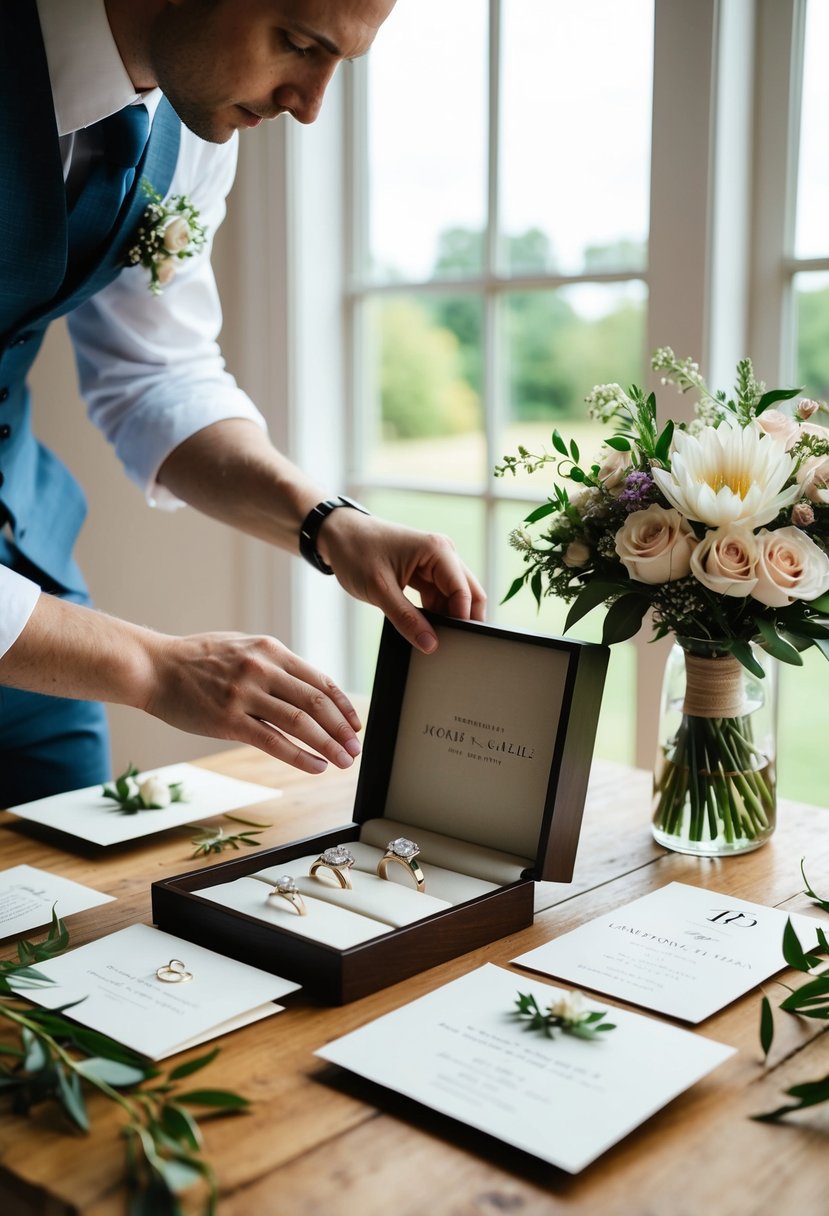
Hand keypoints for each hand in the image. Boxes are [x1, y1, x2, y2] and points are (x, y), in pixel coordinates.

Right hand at [142, 631, 361, 773]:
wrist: (154, 667)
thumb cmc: (196, 660)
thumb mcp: (242, 647)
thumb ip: (273, 664)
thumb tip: (305, 687)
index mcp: (270, 650)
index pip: (320, 680)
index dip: (343, 705)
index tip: (355, 724)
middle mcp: (263, 669)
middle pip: (317, 702)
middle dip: (342, 729)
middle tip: (356, 749)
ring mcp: (246, 694)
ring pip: (300, 723)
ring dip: (328, 745)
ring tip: (343, 762)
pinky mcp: (229, 720)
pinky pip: (273, 741)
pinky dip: (300, 756)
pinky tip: (315, 766)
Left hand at [318, 512, 486, 651]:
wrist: (338, 535)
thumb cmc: (356, 551)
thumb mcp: (379, 590)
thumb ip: (406, 618)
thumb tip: (431, 644)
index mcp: (437, 550)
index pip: (464, 591)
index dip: (462, 619)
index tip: (452, 643)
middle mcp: (443, 553)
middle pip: (469, 592)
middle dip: (463, 618)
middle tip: (452, 645)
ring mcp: (435, 562)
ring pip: (455, 597)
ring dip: (448, 617)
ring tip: (435, 638)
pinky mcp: (426, 571)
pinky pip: (440, 596)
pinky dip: (436, 612)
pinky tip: (425, 627)